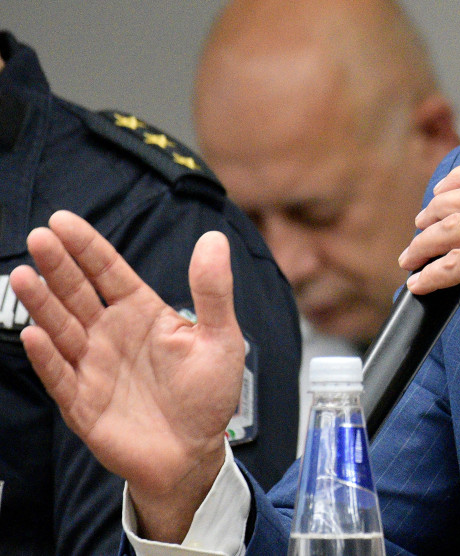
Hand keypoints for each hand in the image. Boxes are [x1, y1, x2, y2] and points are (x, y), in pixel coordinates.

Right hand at [9, 210, 244, 542]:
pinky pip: (61, 376)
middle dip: (59, 266)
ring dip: (43, 304)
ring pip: (62, 328)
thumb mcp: (220, 337)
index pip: (108, 272)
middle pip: (78, 293)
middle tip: (40, 238)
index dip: (87, 247)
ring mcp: (94, 367)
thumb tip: (213, 238)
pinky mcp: (83, 404)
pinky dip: (48, 357)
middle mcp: (112, 335)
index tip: (62, 221)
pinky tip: (36, 335)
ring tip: (24, 275)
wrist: (195, 453)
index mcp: (143, 313)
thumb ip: (213, 290)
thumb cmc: (208, 394)